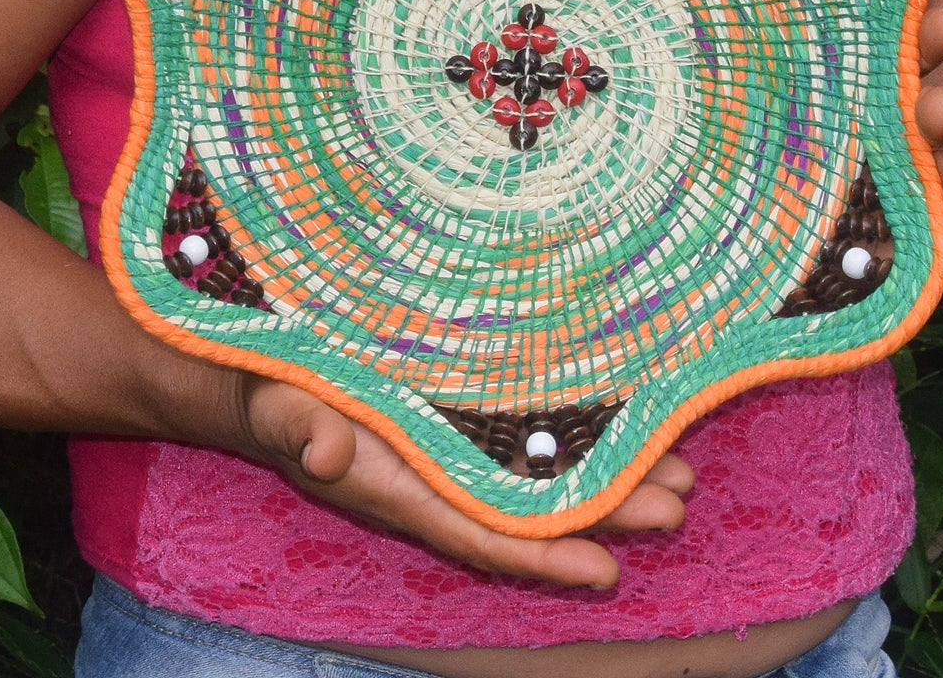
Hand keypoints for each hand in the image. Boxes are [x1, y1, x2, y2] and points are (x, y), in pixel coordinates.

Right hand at [232, 374, 692, 586]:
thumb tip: (328, 453)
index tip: (608, 573)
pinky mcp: (463, 406)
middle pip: (536, 507)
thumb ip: (301, 430)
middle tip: (680, 502)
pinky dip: (581, 434)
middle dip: (609, 511)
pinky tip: (633, 422)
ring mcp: (457, 443)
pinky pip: (531, 429)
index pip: (484, 535)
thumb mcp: (278, 406)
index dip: (545, 557)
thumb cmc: (270, 391)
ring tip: (682, 471)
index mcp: (401, 489)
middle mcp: (441, 476)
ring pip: (547, 470)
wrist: (261, 370)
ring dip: (613, 473)